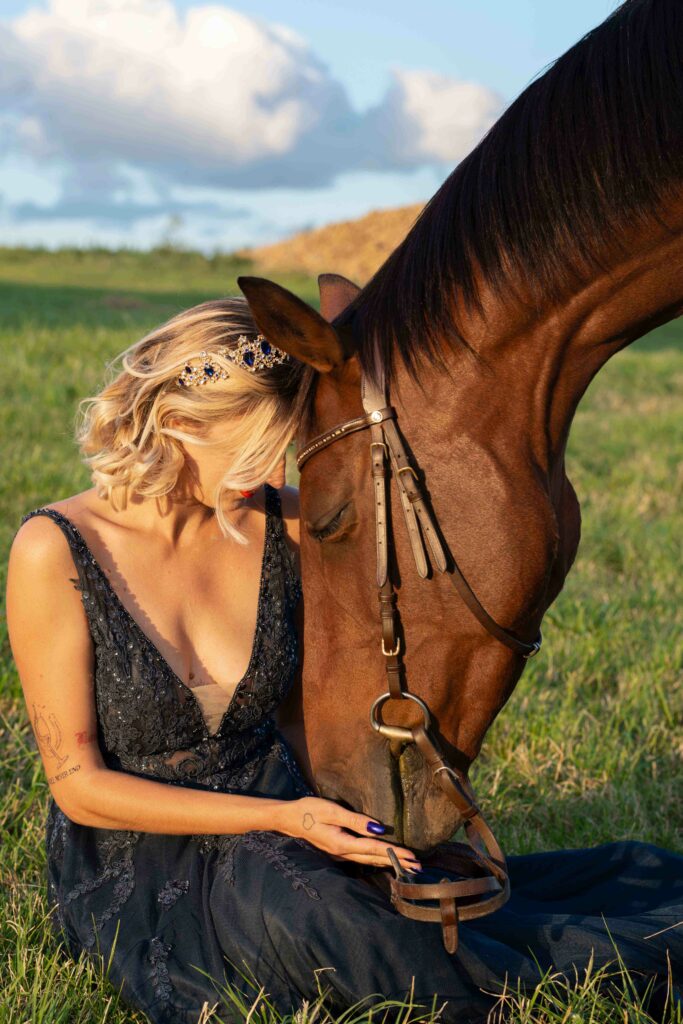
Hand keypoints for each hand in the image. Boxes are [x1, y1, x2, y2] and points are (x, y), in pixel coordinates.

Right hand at [276, 796, 421, 871]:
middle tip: (418, 868)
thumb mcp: (332, 811)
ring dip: (389, 862)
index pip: (375, 849)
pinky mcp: (338, 851)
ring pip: (369, 860)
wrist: (287, 819)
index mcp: (342, 844)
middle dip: (397, 863)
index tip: (412, 857)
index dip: (395, 853)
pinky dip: (377, 859)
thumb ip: (355, 820)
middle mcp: (343, 853)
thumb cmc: (308, 810)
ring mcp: (340, 855)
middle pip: (375, 859)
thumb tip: (379, 829)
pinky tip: (385, 859)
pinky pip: (362, 857)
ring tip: (407, 866)